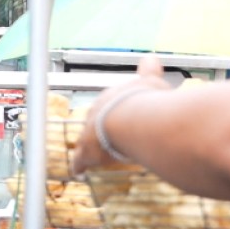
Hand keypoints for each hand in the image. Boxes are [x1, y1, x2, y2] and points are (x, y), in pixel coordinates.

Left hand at [72, 56, 169, 173]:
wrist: (132, 119)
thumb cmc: (147, 101)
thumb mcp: (151, 83)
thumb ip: (149, 71)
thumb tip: (151, 57)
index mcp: (112, 96)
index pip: (111, 102)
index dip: (114, 109)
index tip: (114, 112)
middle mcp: (96, 112)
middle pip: (96, 120)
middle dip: (103, 126)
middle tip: (112, 135)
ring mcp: (90, 132)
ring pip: (86, 139)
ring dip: (93, 145)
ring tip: (100, 153)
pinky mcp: (87, 152)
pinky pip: (80, 160)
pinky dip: (79, 165)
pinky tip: (78, 171)